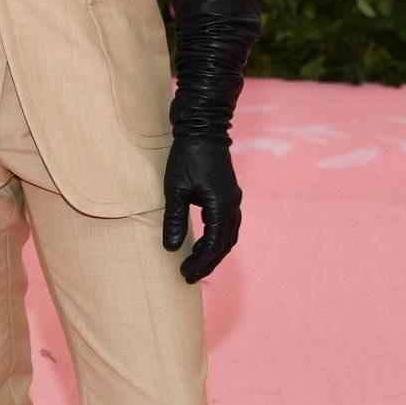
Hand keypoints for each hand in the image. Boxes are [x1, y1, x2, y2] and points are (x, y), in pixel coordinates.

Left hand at [162, 137, 242, 282]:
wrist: (203, 128)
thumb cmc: (186, 156)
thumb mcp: (175, 189)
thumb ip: (175, 220)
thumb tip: (172, 248)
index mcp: (222, 205)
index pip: (213, 244)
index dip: (200, 262)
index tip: (185, 274)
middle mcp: (233, 204)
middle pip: (224, 244)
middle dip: (208, 262)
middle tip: (190, 277)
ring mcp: (233, 198)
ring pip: (229, 235)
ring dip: (214, 252)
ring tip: (196, 265)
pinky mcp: (228, 193)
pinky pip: (228, 224)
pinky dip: (217, 238)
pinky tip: (204, 243)